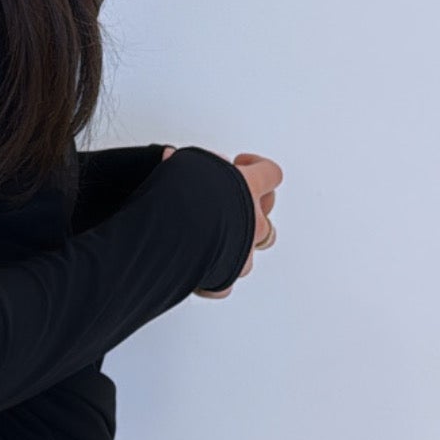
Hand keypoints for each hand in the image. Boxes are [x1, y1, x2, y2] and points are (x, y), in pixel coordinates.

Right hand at [161, 145, 282, 296]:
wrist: (169, 237)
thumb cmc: (181, 198)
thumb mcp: (183, 165)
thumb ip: (190, 163)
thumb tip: (177, 157)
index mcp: (248, 189)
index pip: (270, 173)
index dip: (258, 166)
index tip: (242, 164)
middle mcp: (253, 223)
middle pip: (267, 211)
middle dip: (252, 204)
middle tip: (231, 199)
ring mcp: (244, 253)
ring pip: (252, 248)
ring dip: (238, 242)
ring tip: (214, 236)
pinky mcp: (226, 278)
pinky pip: (226, 282)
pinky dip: (215, 278)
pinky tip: (201, 272)